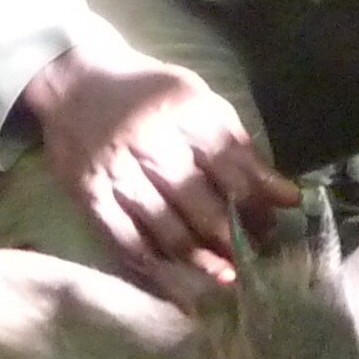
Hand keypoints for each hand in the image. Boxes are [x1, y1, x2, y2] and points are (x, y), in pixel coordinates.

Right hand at [20, 42, 292, 288]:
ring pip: (168, 230)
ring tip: (226, 276)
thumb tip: (283, 195)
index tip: (275, 223)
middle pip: (202, 204)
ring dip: (202, 260)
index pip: (232, 167)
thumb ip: (236, 144)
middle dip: (234, 237)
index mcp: (186, 113)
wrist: (75, 81)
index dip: (258, 201)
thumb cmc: (147, 92)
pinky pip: (127, 242)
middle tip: (254, 257)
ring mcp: (118, 173)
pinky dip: (156, 266)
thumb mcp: (198, 100)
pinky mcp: (90, 196)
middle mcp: (152, 142)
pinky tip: (178, 278)